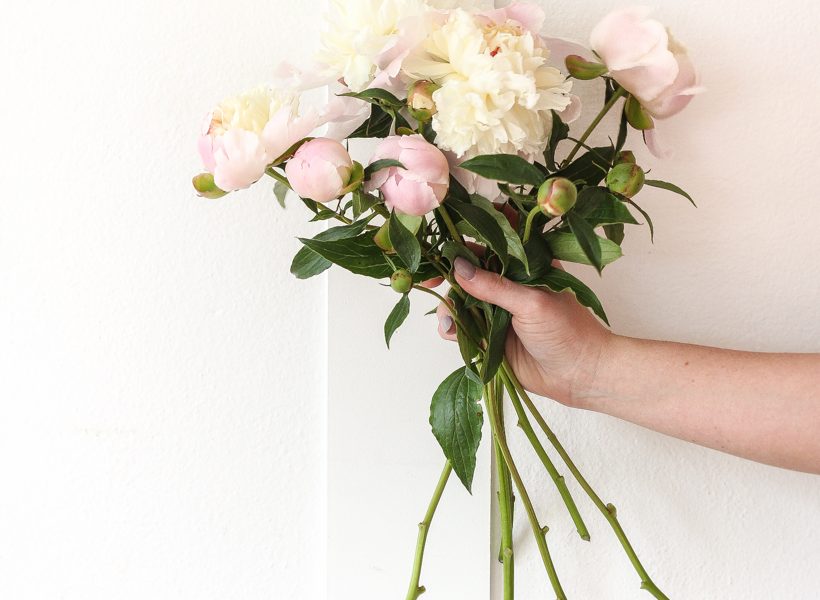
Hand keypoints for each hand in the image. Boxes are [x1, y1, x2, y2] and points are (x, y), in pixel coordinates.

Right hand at [437, 257, 611, 406]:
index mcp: (525, 265)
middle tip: (429, 279)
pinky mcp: (488, 337)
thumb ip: (494, 286)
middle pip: (468, 270)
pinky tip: (452, 332)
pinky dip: (452, 329)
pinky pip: (460, 328)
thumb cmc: (568, 332)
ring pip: (460, 300)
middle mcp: (508, 284)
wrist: (580, 376)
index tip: (445, 240)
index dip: (469, 238)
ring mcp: (495, 311)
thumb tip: (458, 267)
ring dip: (449, 306)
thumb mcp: (532, 303)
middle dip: (447, 274)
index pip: (494, 240)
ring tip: (450, 320)